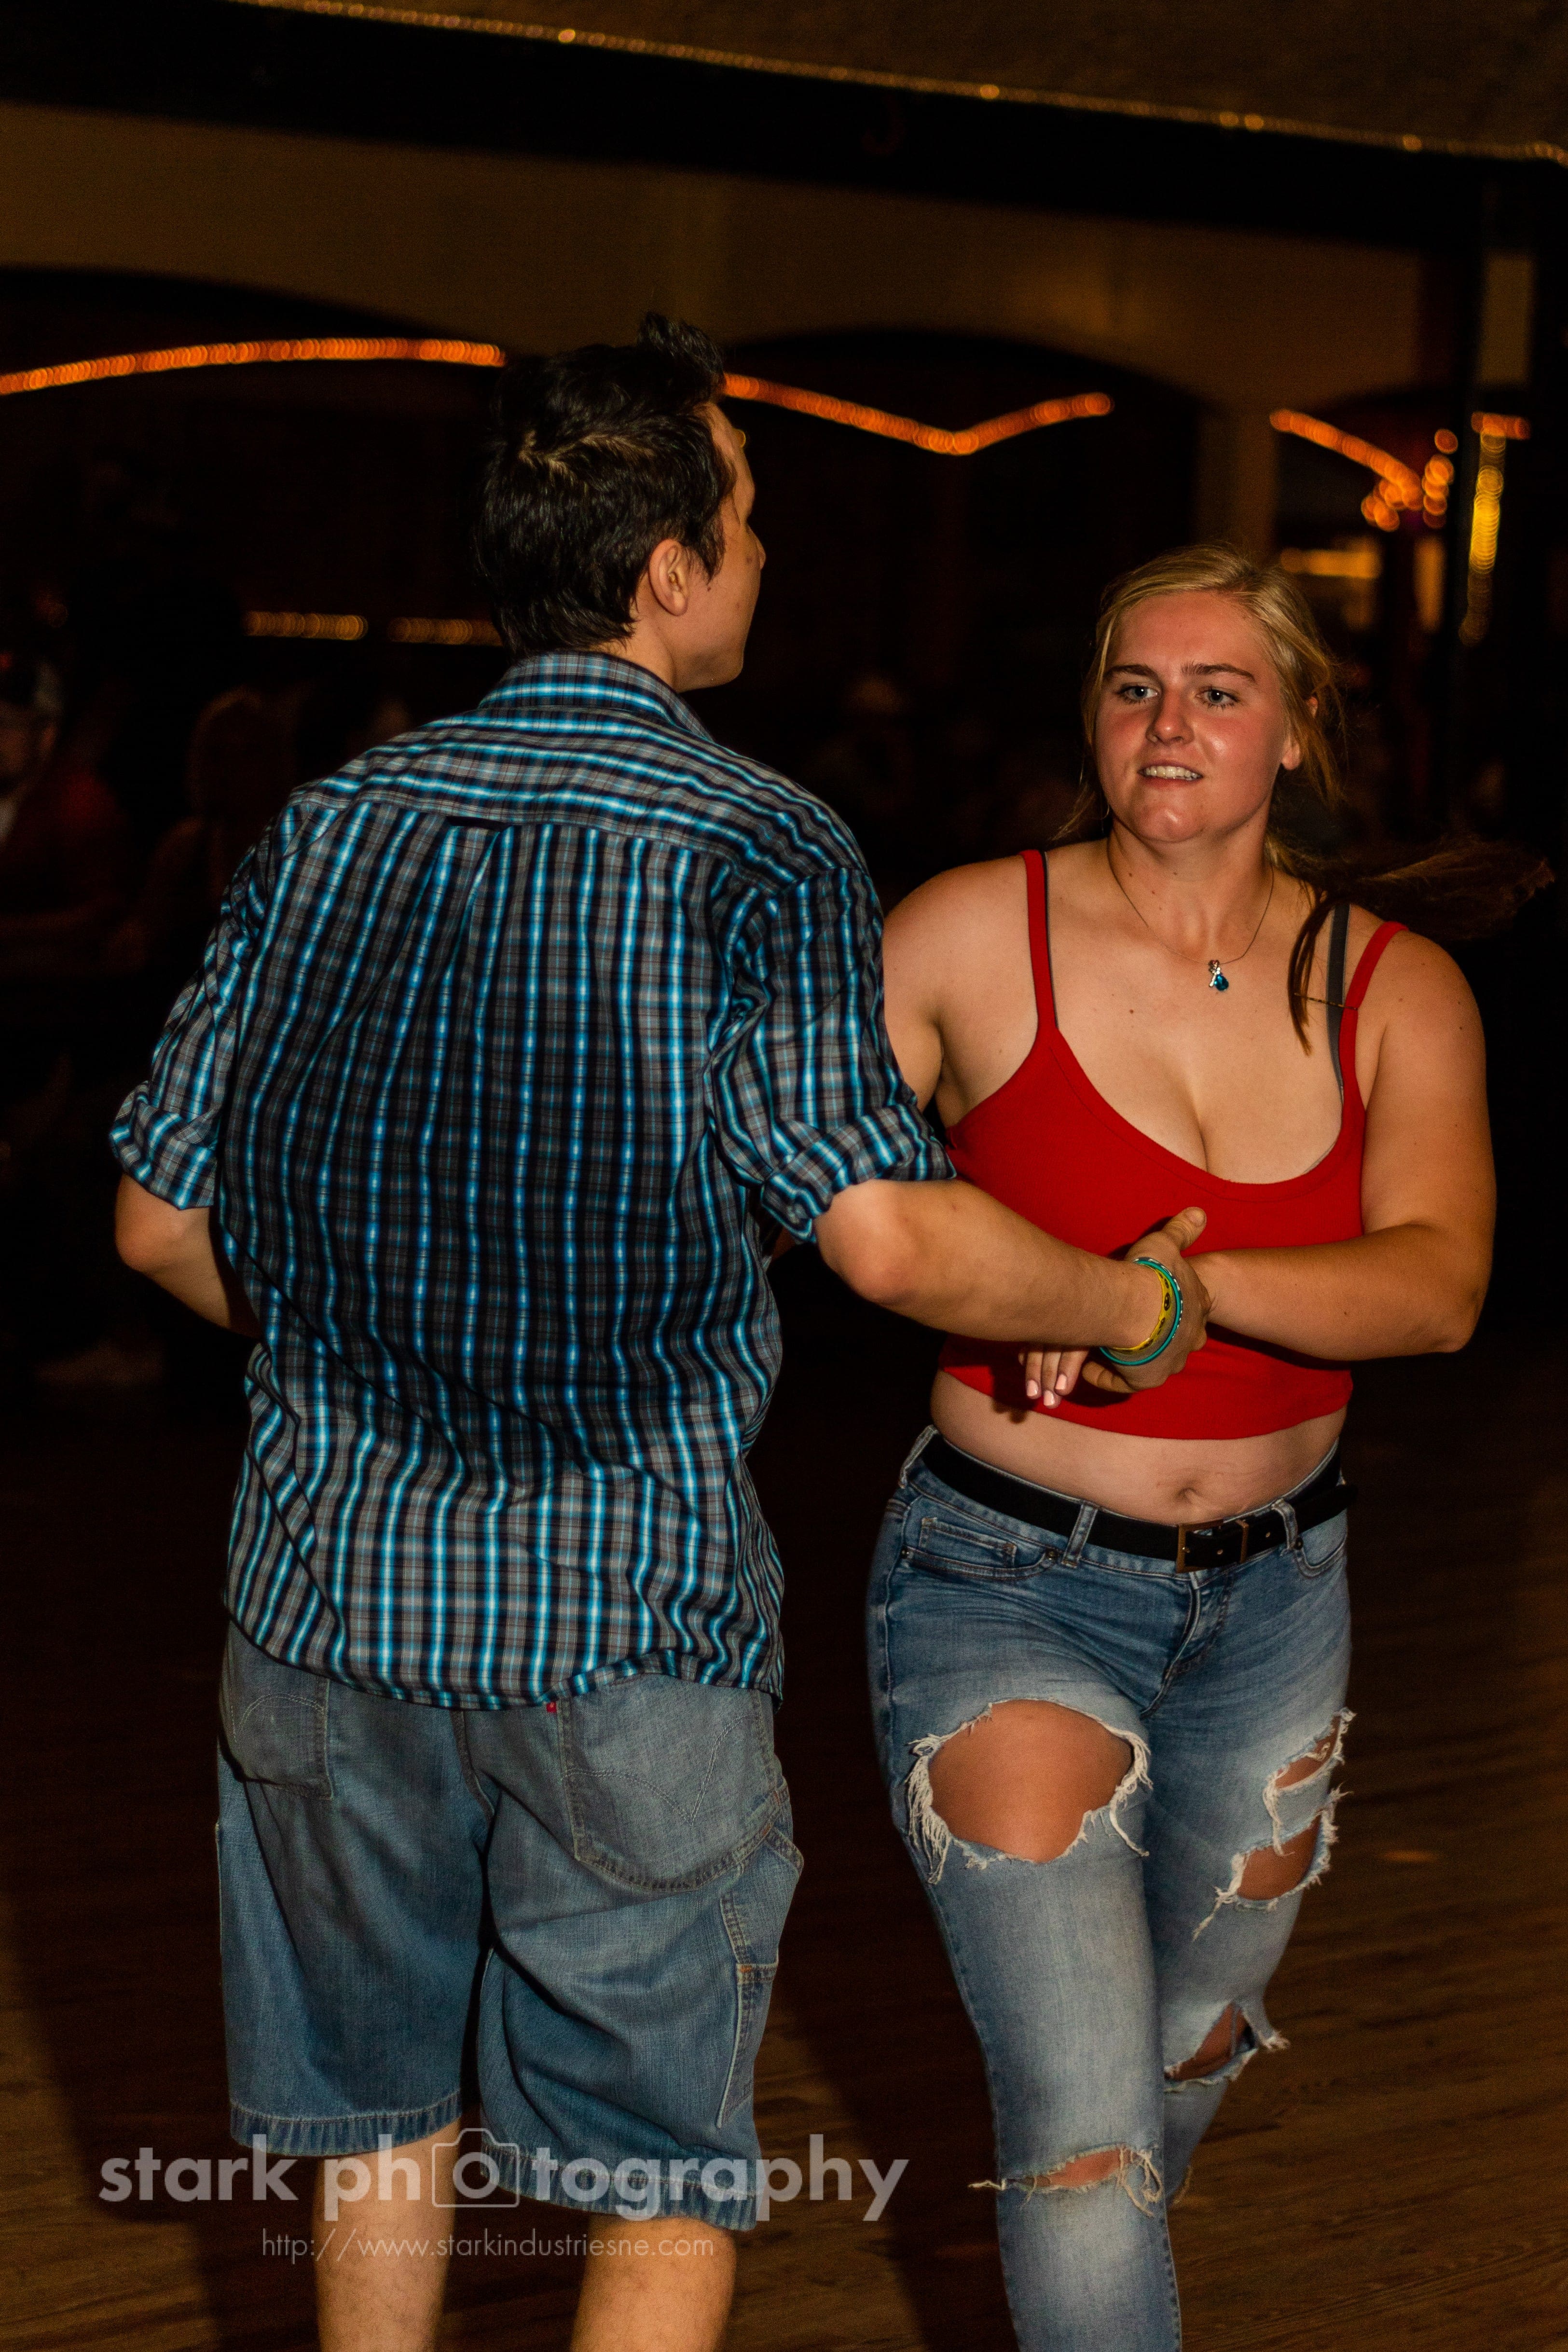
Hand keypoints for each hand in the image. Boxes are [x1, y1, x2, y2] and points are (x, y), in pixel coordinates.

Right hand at [1019, 1205, 1210, 1404]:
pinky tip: (1088, 1363)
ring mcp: (1171, 1362)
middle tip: (1125, 1328)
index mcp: (1196, 1308)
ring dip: (1130, 1356)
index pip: (1188, 1313)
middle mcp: (1190, 1339)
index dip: (1167, 1309)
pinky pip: (1123, 1382)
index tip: (1147, 1303)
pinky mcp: (1147, 1380)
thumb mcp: (1165, 1245)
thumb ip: (1181, 1230)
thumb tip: (1200, 1212)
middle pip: (1173, 1341)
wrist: (1139, 1304)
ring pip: (1150, 1362)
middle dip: (1153, 1337)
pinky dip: (1105, 1373)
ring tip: (1103, 1344)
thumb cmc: (1152, 1273)